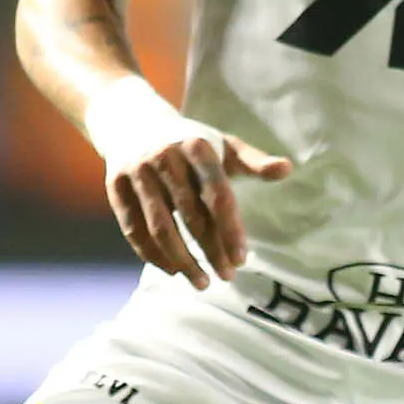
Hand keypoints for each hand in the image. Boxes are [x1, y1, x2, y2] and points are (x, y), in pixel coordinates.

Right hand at [87, 82, 290, 286]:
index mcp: (196, 147)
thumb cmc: (188, 142)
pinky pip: (134, 230)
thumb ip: (253, 161)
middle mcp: (165, 158)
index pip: (218, 195)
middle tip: (227, 277)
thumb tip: (287, 169)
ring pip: (161, 228)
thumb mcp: (222, 145)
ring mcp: (137, 173)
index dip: (231, 230)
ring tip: (202, 282)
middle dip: (210, 251)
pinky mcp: (115, 187)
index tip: (242, 259)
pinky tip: (173, 270)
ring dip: (182, 260)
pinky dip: (153, 255)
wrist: (130, 121)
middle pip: (191, 216)